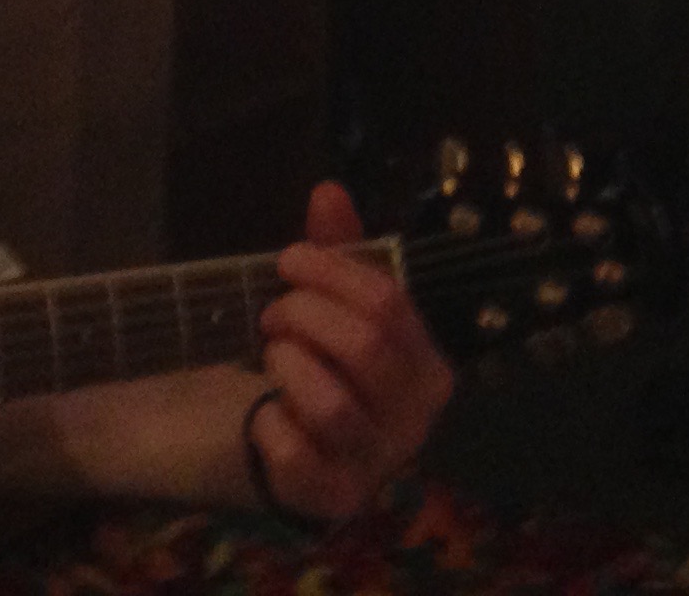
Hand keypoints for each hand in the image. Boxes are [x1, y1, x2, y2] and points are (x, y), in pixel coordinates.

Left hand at [245, 181, 456, 520]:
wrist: (279, 450)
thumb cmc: (314, 366)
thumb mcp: (327, 304)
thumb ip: (334, 252)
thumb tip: (328, 190)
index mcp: (426, 366)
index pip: (390, 303)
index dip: (330, 270)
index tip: (287, 261)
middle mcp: (414, 421)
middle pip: (366, 347)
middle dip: (305, 315)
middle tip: (273, 315)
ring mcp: (374, 465)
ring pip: (332, 404)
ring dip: (288, 365)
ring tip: (272, 357)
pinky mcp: (329, 499)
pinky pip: (295, 454)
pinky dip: (268, 423)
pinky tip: (263, 413)